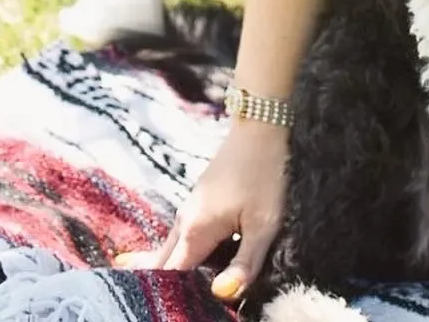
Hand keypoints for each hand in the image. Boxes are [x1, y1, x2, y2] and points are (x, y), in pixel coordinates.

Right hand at [113, 117, 288, 301]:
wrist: (260, 125)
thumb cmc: (266, 173)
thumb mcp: (265, 222)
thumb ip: (245, 263)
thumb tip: (221, 296)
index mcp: (194, 232)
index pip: (170, 279)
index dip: (174, 299)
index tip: (180, 309)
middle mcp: (182, 223)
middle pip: (162, 267)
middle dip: (166, 289)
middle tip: (171, 306)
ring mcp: (187, 211)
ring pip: (171, 252)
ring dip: (175, 273)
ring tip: (178, 296)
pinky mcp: (197, 203)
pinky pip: (182, 238)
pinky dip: (183, 256)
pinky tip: (195, 266)